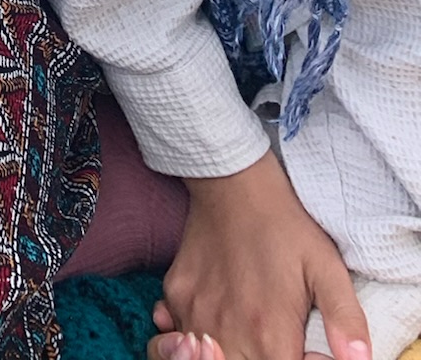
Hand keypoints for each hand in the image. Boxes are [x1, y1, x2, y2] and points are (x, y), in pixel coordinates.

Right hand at [145, 152, 368, 359]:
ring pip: (207, 358)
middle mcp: (226, 331)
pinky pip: (181, 331)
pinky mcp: (176, 294)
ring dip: (229, 351)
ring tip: (248, 324)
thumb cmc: (284, 224)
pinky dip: (198, 333)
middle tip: (276, 333)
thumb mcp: (327, 267)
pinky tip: (219, 312)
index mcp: (269, 334)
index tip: (306, 348)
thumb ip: (345, 319)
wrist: (232, 179)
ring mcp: (195, 313)